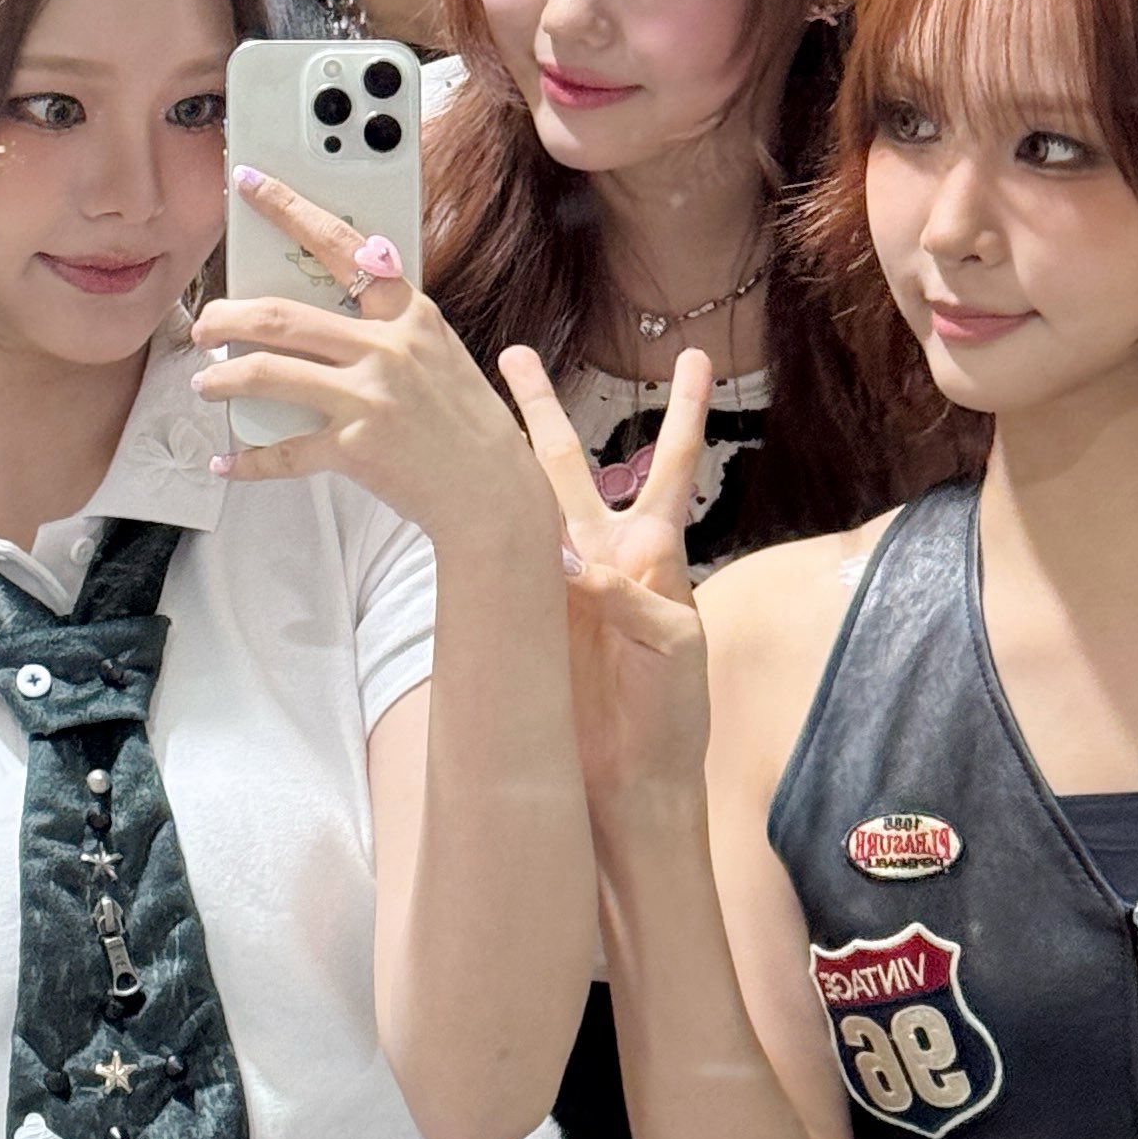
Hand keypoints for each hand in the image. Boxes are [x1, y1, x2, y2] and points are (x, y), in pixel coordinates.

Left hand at [194, 168, 553, 546]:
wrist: (495, 490)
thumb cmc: (467, 420)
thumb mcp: (440, 351)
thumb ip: (393, 321)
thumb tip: (346, 291)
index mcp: (409, 314)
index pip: (342, 246)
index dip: (290, 210)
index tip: (251, 185)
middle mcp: (386, 348)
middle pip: (282, 316)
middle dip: (227, 317)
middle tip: (204, 325)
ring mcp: (369, 398)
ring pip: (267, 374)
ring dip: (223, 378)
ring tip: (207, 383)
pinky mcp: (356, 449)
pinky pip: (284, 451)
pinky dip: (249, 460)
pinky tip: (229, 462)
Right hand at [502, 344, 713, 811]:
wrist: (631, 785)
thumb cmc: (672, 718)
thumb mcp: (675, 651)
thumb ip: (635, 602)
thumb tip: (572, 566)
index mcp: (653, 555)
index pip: (670, 467)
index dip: (683, 411)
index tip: (693, 358)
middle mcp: (599, 558)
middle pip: (565, 465)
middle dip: (540, 408)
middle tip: (514, 354)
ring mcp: (554, 586)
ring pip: (519, 501)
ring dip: (492, 453)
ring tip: (457, 407)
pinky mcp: (522, 619)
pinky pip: (493, 562)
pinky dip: (470, 524)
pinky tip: (443, 489)